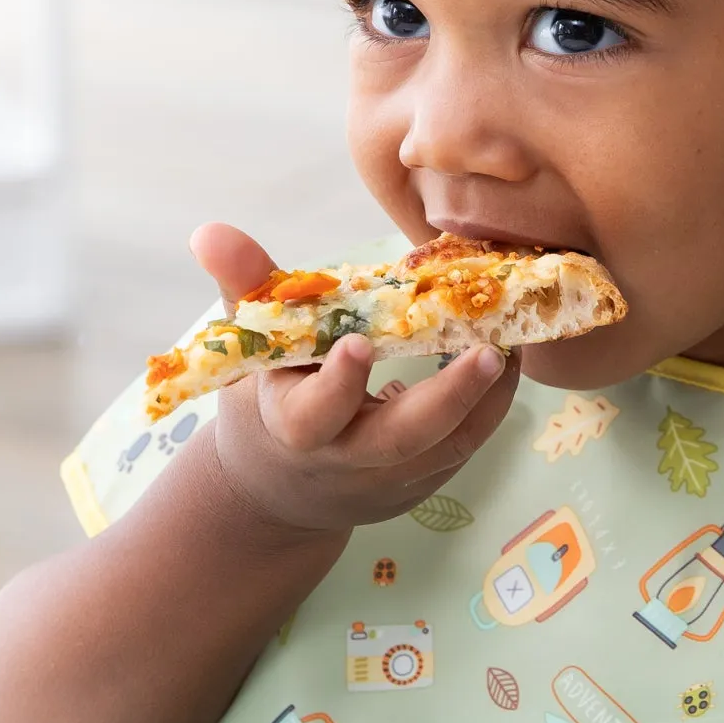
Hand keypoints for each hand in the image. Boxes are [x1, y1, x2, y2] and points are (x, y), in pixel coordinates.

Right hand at [189, 223, 520, 535]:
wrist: (280, 491)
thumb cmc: (265, 401)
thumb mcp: (248, 350)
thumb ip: (245, 289)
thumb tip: (209, 231)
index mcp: (293, 426)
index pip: (314, 414)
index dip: (337, 385)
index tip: (360, 344)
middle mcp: (346, 461)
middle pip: (401, 441)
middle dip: (450, 398)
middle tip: (492, 350)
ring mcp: (390, 481)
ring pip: (448, 448)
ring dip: (488, 397)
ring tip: (514, 341)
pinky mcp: (424, 484)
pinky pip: (465, 447)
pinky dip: (491, 405)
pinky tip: (509, 357)